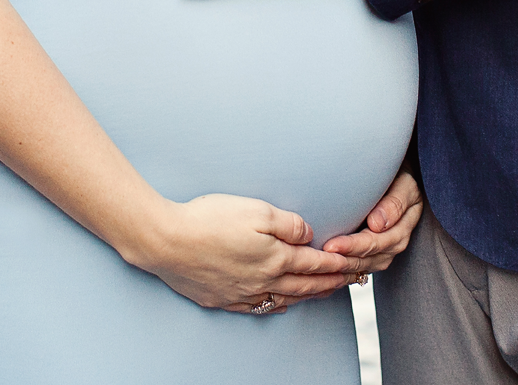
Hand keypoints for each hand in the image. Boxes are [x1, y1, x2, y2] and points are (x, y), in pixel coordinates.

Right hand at [133, 193, 356, 313]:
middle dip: (329, 283)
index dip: (335, 263)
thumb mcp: (256, 210)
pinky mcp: (221, 299)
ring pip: (283, 299)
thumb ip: (288, 223)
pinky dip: (275, 306)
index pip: (313, 263)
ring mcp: (241, 293)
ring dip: (307, 296)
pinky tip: (281, 304)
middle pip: (304, 285)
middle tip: (348, 282)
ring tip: (322, 293)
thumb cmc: (210, 219)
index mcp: (274, 258)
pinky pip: (256, 308)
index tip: (352, 263)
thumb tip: (309, 235)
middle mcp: (262, 281)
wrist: (165, 241)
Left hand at [302, 171, 423, 300]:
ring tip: (319, 265)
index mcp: (403, 226)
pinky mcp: (373, 254)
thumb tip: (377, 225)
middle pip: (368, 258)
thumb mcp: (404, 184)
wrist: (399, 178)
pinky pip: (358, 268)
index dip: (354, 246)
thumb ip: (394, 203)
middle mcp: (395, 242)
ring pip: (362, 267)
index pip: (377, 242)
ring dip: (341, 268)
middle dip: (343, 259)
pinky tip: (325, 269)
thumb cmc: (400, 177)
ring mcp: (384, 251)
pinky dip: (342, 270)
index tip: (332, 245)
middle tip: (319, 257)